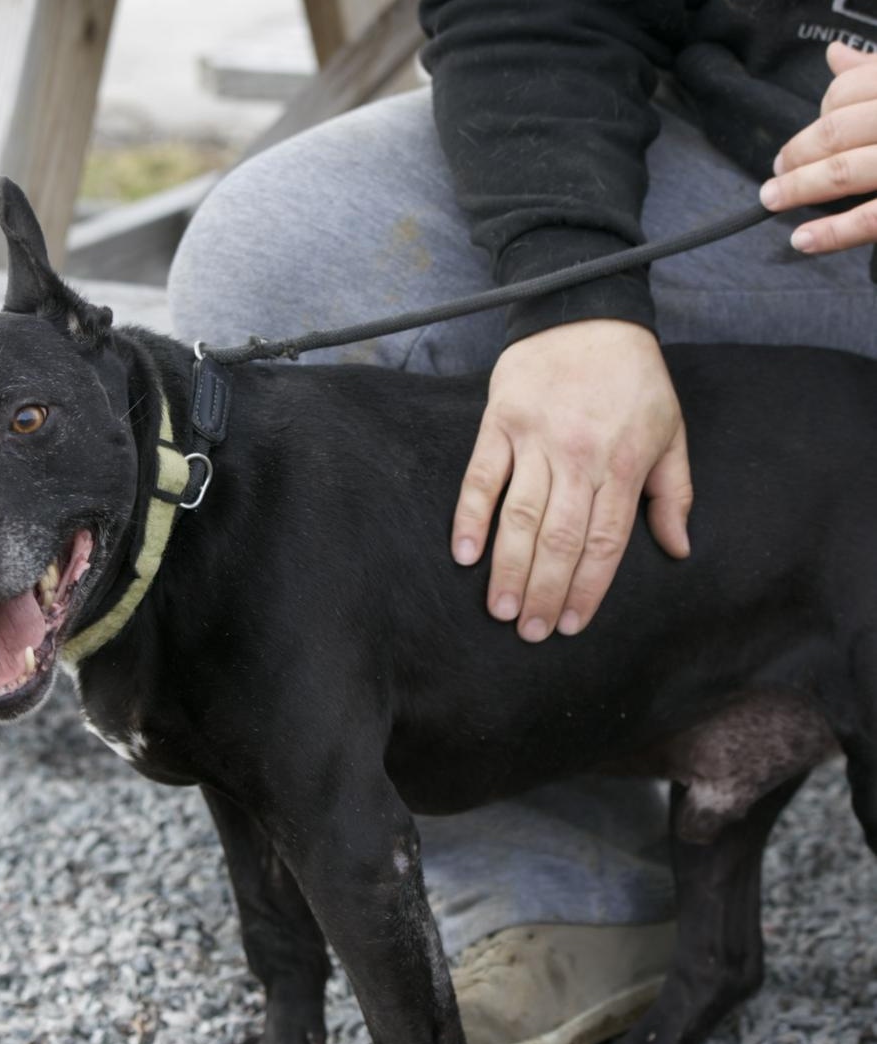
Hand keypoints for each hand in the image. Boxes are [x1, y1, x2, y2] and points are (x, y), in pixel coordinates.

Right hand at [452, 319, 691, 641]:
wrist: (585, 312)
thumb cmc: (633, 378)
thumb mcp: (670, 430)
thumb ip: (672, 493)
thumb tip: (678, 548)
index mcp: (623, 464)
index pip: (604, 542)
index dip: (588, 589)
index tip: (572, 625)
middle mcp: (579, 457)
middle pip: (560, 539)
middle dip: (545, 592)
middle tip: (530, 631)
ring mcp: (535, 440)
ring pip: (520, 517)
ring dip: (509, 569)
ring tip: (500, 610)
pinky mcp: (500, 423)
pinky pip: (481, 478)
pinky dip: (470, 517)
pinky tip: (464, 554)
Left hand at [763, 42, 876, 251]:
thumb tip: (835, 57)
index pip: (845, 92)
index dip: (819, 114)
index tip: (808, 136)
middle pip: (835, 132)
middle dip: (795, 156)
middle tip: (775, 176)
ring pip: (844, 172)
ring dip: (798, 190)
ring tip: (773, 200)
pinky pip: (872, 218)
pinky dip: (831, 233)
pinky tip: (802, 241)